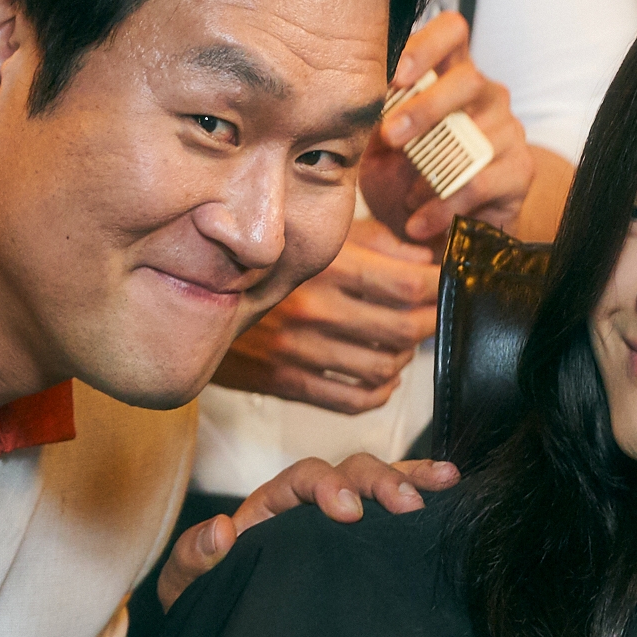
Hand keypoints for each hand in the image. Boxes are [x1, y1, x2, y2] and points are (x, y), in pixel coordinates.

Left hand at [156, 453, 460, 609]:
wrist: (229, 633)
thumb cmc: (208, 601)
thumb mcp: (188, 585)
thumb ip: (193, 557)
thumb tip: (221, 531)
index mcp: (272, 507)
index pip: (304, 478)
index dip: (328, 485)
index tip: (349, 512)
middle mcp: (312, 505)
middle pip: (351, 470)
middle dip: (381, 480)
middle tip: (408, 506)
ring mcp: (343, 524)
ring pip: (380, 482)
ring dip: (412, 477)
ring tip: (446, 482)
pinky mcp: (366, 548)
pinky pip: (396, 513)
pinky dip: (424, 496)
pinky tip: (452, 493)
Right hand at [213, 219, 439, 414]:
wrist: (189, 300)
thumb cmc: (262, 263)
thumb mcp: (316, 236)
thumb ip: (375, 244)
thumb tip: (424, 260)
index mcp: (325, 266)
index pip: (405, 285)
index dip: (438, 288)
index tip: (447, 285)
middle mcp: (314, 309)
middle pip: (402, 329)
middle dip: (430, 324)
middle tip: (434, 316)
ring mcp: (300, 350)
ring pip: (383, 368)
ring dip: (403, 359)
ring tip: (401, 345)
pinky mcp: (285, 381)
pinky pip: (352, 400)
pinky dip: (378, 393)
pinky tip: (380, 378)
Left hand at [360, 11, 535, 243]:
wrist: (436, 233)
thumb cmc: (403, 177)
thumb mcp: (377, 148)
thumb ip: (370, 119)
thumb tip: (347, 101)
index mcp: (448, 75)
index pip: (451, 32)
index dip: (426, 46)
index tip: (395, 76)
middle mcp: (484, 94)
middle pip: (469, 79)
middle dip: (425, 108)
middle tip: (391, 136)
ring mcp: (507, 130)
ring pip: (478, 135)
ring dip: (432, 169)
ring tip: (403, 198)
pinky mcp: (519, 171)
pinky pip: (482, 182)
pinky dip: (444, 206)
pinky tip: (417, 222)